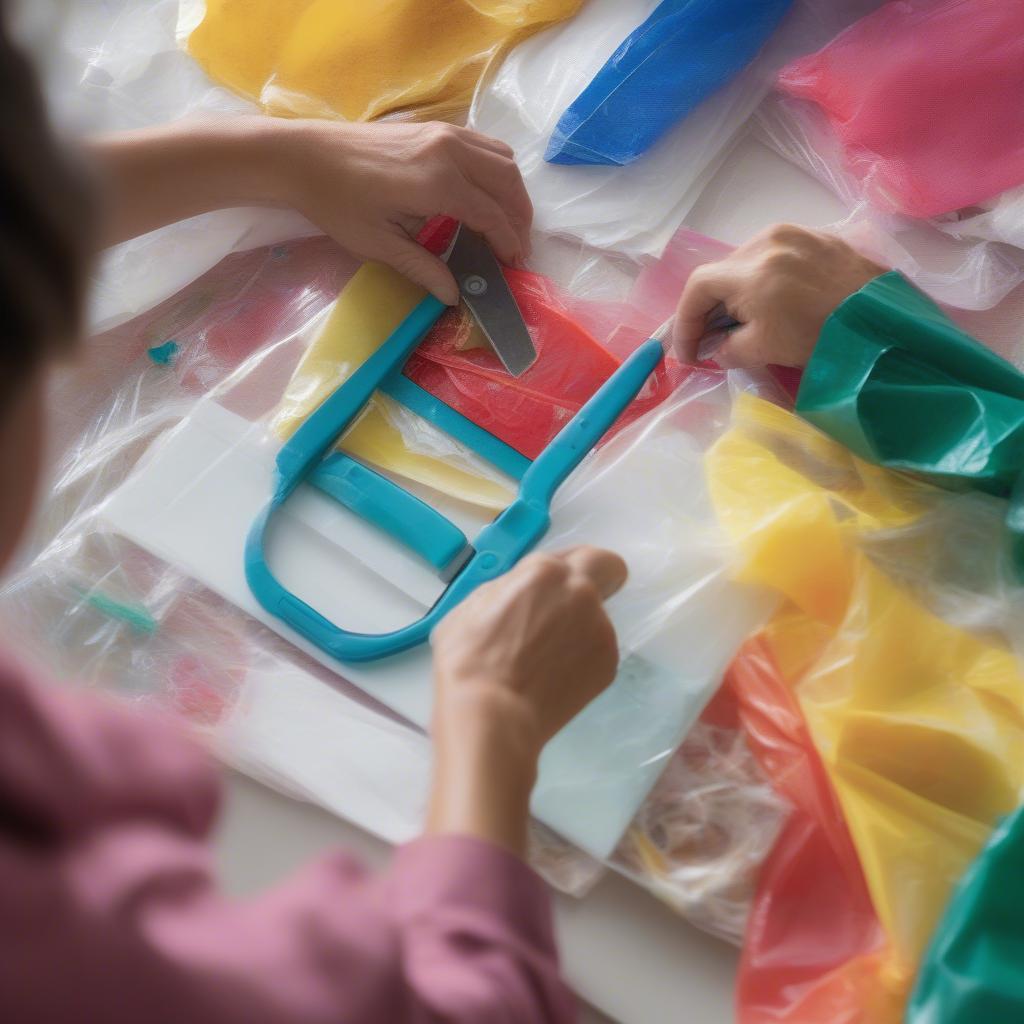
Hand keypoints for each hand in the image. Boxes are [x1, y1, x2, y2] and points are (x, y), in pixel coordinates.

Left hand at [270, 119, 532, 304]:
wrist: (305, 155)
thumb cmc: (337, 202)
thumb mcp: (378, 244)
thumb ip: (422, 267)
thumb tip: (453, 295)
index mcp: (438, 183)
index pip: (491, 214)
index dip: (508, 242)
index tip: (513, 265)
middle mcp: (450, 151)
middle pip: (507, 183)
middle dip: (519, 218)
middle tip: (516, 248)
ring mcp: (444, 133)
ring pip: (502, 159)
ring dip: (512, 192)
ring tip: (507, 223)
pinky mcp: (436, 127)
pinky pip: (485, 145)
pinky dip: (497, 171)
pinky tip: (487, 195)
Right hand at [427, 547, 626, 854]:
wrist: (493, 716)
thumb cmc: (469, 659)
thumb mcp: (471, 605)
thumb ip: (507, 588)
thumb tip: (522, 593)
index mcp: (546, 572)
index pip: (579, 552)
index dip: (566, 565)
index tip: (552, 585)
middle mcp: (582, 593)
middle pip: (610, 569)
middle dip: (599, 577)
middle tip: (569, 605)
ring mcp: (600, 630)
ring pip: (598, 615)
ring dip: (578, 625)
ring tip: (544, 658)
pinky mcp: (608, 664)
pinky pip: (597, 648)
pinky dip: (580, 656)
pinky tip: (552, 676)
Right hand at [672, 225, 885, 367]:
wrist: (886, 323)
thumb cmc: (823, 338)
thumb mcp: (765, 350)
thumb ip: (728, 349)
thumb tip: (714, 349)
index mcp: (752, 270)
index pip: (698, 287)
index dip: (685, 321)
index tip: (689, 352)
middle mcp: (768, 241)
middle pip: (721, 272)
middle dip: (709, 309)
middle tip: (710, 341)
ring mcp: (795, 234)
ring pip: (746, 262)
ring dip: (735, 293)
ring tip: (741, 322)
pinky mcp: (817, 237)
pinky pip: (775, 255)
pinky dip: (762, 280)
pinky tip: (770, 303)